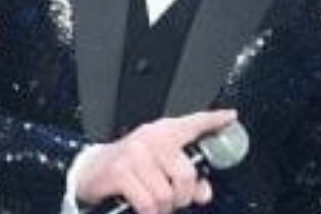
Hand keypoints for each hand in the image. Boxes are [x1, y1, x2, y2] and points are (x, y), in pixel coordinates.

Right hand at [75, 109, 238, 213]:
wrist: (91, 171)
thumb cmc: (128, 167)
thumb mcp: (158, 166)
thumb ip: (186, 178)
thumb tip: (203, 192)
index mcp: (162, 133)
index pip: (192, 123)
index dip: (213, 120)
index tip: (229, 117)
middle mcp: (149, 139)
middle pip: (186, 173)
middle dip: (183, 196)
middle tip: (174, 199)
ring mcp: (134, 155)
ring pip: (167, 194)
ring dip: (163, 208)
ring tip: (154, 203)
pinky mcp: (119, 172)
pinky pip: (148, 203)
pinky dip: (148, 212)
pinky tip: (142, 207)